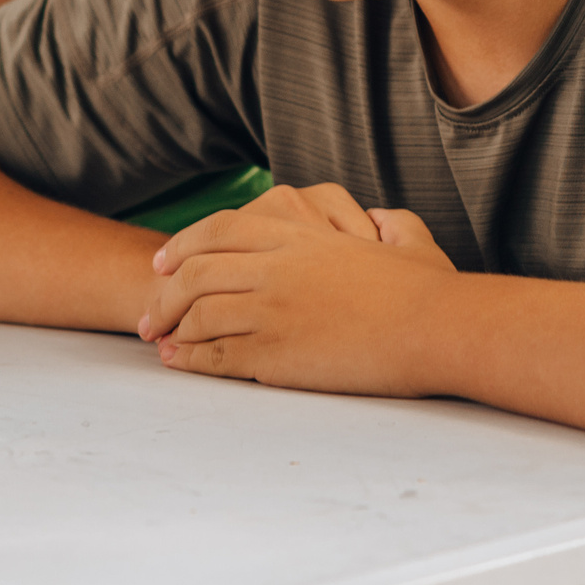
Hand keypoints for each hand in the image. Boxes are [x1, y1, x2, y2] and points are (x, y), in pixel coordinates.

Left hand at [139, 183, 458, 395]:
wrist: (434, 328)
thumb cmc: (428, 290)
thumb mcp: (406, 240)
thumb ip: (388, 223)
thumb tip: (381, 220)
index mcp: (299, 234)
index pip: (219, 231)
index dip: (182, 247)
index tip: (165, 263)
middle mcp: (275, 266)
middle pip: (194, 274)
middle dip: (163, 295)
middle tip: (151, 315)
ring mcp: (271, 309)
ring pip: (197, 315)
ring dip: (171, 330)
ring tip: (160, 343)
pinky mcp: (274, 352)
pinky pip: (215, 356)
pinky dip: (189, 360)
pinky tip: (180, 364)